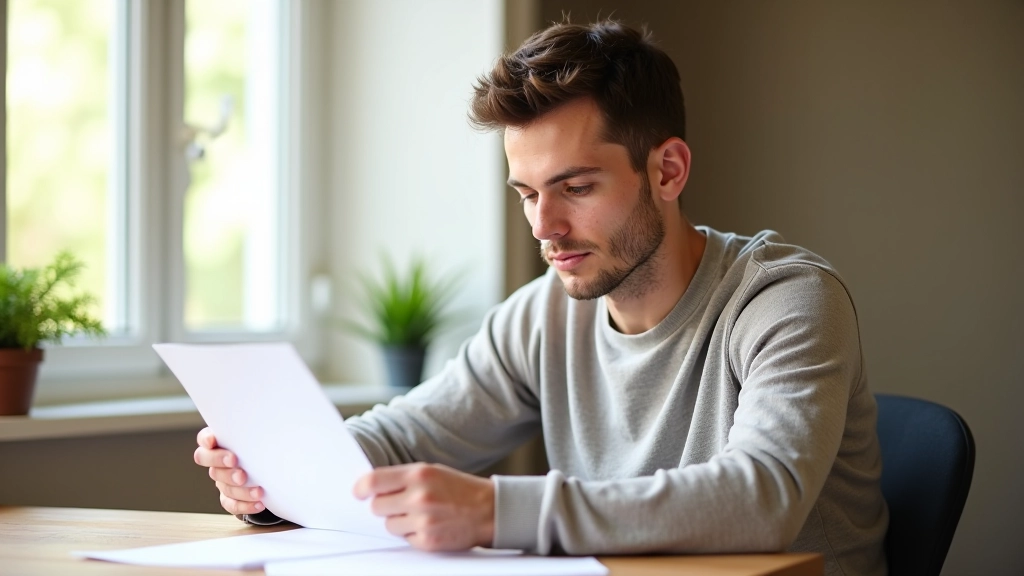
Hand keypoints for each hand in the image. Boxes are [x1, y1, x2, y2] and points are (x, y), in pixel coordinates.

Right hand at [193, 427, 265, 515]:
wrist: (269, 466)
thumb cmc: (263, 445)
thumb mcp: (260, 435)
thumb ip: (259, 428)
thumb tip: (277, 418)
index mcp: (221, 442)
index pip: (205, 438)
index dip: (206, 439)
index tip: (213, 440)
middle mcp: (216, 461)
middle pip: (207, 460)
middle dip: (221, 463)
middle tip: (239, 468)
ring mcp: (221, 480)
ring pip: (223, 485)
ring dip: (241, 489)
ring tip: (259, 491)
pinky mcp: (228, 497)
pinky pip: (231, 504)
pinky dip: (245, 505)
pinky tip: (260, 504)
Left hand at [354, 463, 494, 550]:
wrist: (489, 510)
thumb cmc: (459, 489)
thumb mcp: (432, 472)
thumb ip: (403, 478)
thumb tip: (371, 487)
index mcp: (419, 475)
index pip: (373, 481)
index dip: (360, 488)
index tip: (358, 493)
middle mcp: (419, 497)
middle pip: (377, 506)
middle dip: (385, 506)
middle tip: (401, 504)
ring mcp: (423, 521)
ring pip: (389, 525)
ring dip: (399, 521)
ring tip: (421, 515)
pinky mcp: (427, 541)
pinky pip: (404, 539)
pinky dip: (413, 534)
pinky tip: (430, 525)